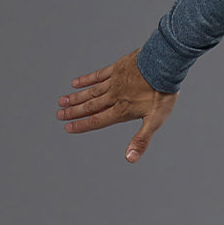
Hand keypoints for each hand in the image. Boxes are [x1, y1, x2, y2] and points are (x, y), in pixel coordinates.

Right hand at [56, 48, 177, 162]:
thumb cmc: (162, 93)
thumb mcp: (155, 120)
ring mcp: (114, 82)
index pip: (97, 120)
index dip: (82, 125)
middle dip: (74, 112)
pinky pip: (98, 75)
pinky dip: (86, 80)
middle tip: (59, 115)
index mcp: (122, 110)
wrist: (164, 66)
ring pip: (91, 92)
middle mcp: (114, 96)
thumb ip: (141, 139)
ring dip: (76, 97)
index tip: (68, 128)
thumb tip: (130, 158)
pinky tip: (76, 83)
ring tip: (62, 101)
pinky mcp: (117, 69)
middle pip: (90, 106)